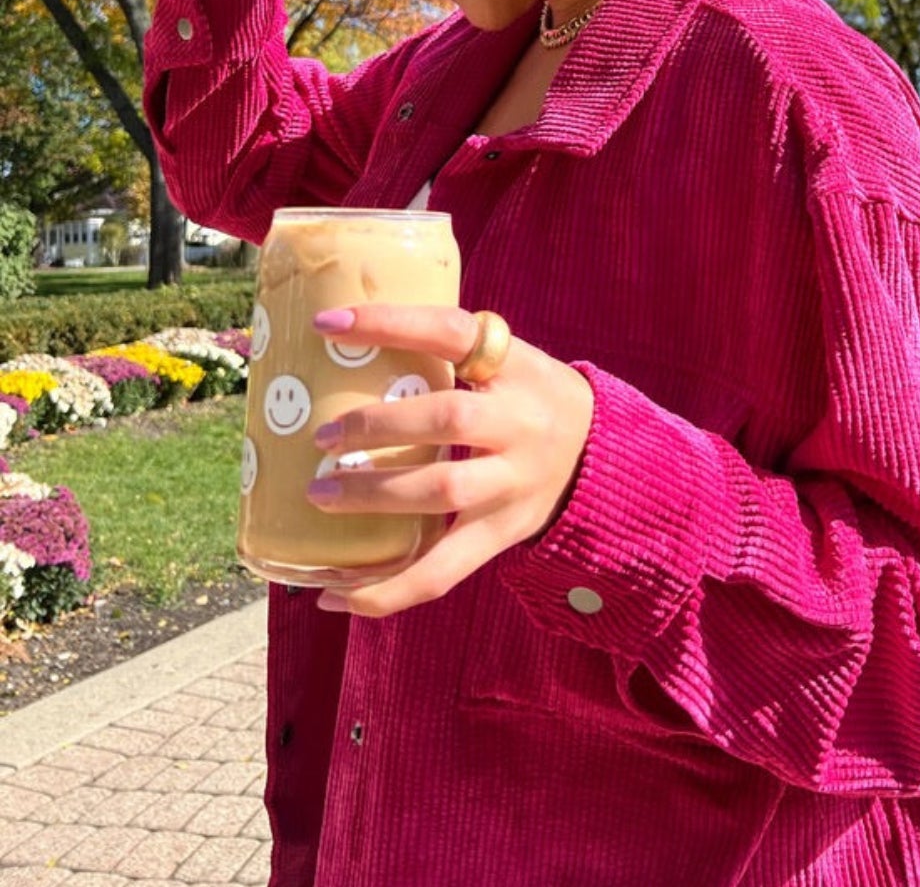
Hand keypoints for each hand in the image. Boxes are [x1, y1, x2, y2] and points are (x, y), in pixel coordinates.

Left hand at [306, 305, 594, 616]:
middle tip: (323, 437)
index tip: (327, 325)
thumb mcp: (504, 359)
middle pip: (449, 419)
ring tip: (319, 496)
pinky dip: (387, 590)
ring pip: (443, 492)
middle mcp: (521, 422)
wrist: (599, 452)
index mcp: (515, 366)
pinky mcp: (503, 534)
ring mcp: (514, 483)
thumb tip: (340, 337)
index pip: (450, 332)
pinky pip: (442, 572)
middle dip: (378, 426)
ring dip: (374, 497)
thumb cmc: (526, 395)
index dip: (390, 324)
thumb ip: (444, 351)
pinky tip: (336, 597)